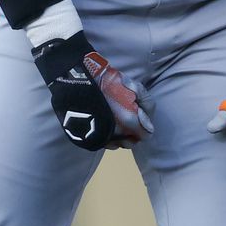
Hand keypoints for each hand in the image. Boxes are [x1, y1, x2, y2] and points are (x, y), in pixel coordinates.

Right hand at [32, 31, 153, 150]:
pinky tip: (106, 126)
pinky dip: (108, 138)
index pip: (145, 134)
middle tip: (130, 120)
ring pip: (117, 144)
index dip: (145, 126)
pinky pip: (103, 144)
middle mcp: (116, 134)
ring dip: (120, 136)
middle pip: (131, 142)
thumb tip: (148, 125)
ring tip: (117, 122)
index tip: (142, 119)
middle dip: (133, 133)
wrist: (76, 81)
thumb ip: (145, 103)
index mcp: (129, 121)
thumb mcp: (130, 85)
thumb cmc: (105, 81)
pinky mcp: (89, 139)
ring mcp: (101, 138)